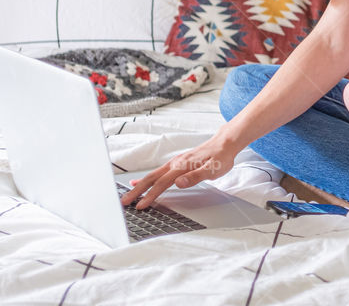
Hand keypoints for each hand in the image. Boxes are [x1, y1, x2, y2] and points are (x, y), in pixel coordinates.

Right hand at [120, 133, 237, 209]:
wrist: (224, 143)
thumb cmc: (221, 157)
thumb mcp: (214, 169)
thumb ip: (196, 177)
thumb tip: (180, 183)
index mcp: (182, 166)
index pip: (162, 183)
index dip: (151, 195)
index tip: (141, 205)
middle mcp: (175, 163)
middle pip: (152, 178)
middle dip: (137, 190)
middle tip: (124, 201)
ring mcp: (175, 162)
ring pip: (153, 175)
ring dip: (139, 185)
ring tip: (128, 194)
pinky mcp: (177, 163)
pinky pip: (158, 172)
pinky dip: (146, 179)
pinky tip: (139, 182)